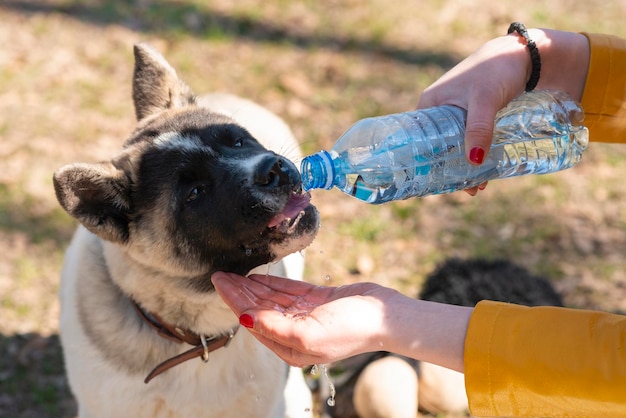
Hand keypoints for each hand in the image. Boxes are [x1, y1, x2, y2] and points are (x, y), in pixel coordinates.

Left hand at [211, 272, 399, 366]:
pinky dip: (270, 283)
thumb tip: (246, 319)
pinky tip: (255, 276)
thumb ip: (275, 327)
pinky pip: (286, 291)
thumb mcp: (310, 333)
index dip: (234, 301)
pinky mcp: (315, 301)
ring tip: (231, 272)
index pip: (253, 321)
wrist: (385, 316)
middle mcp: (294, 332)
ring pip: (269, 299)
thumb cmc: (351, 329)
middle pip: (258, 309)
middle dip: (238, 293)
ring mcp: (304, 315)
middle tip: (219, 274)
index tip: (220, 283)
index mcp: (290, 347)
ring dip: (250, 286)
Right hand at [418, 28, 588, 196]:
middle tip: (465, 189)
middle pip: (436, 148)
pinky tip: (486, 173)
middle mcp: (438, 111)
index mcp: (429, 105)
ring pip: (454, 148)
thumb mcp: (485, 100)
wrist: (524, 55)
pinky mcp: (473, 118)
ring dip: (464, 167)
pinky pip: (467, 142)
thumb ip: (479, 128)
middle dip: (448, 171)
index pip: (416, 140)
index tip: (434, 184)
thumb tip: (473, 161)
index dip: (422, 164)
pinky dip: (474, 157)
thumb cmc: (497, 70)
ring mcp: (455, 115)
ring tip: (478, 187)